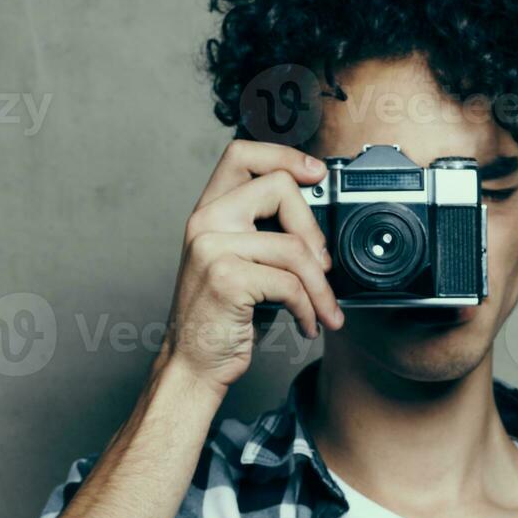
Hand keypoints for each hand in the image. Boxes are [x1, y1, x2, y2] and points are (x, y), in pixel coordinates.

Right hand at [156, 140, 344, 393]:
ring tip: (323, 309)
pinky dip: (309, 308)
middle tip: (324, 265)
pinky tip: (307, 324)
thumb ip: (266, 232)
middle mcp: (205, 221)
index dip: (284, 155)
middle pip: (279, 187)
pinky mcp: (226, 278)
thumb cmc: (223, 316)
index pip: (243, 154)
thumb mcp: (241, 262)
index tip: (315, 174)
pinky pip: (290, 284)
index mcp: (209, 210)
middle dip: (315, 229)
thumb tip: (319, 222)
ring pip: (294, 247)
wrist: (193, 363)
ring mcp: (212, 247)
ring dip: (321, 286)